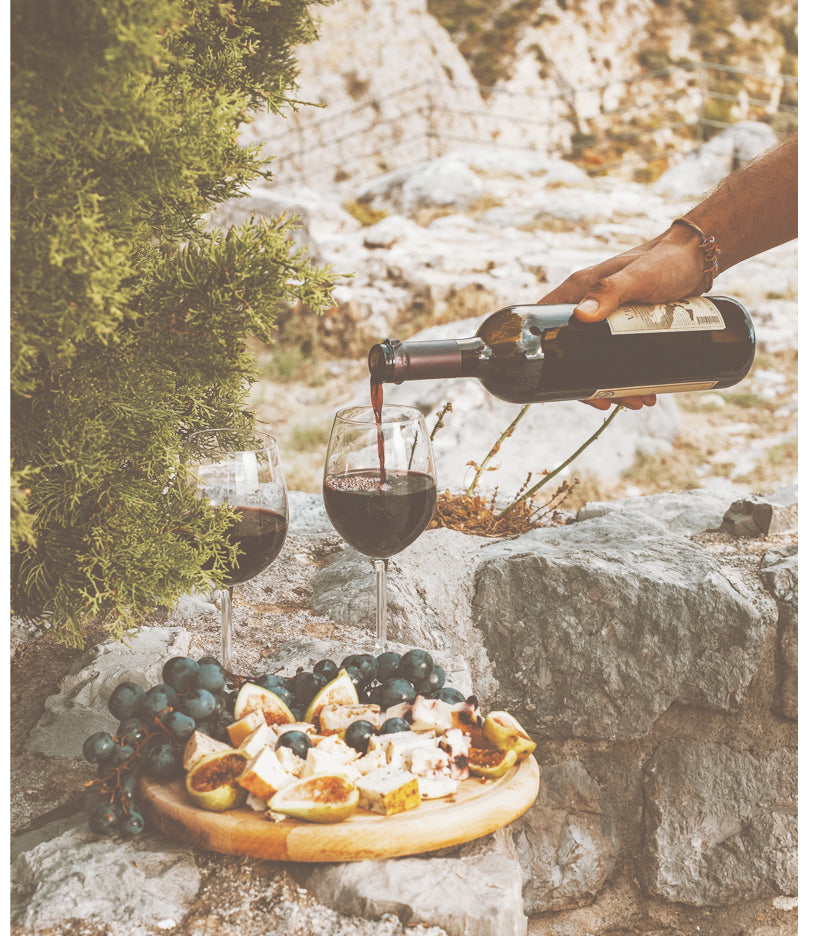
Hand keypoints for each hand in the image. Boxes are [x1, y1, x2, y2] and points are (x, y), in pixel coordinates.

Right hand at [538, 222, 709, 409]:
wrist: (698, 258)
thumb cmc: (667, 261)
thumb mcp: (638, 277)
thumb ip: (610, 291)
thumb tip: (581, 316)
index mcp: (577, 292)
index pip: (546, 326)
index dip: (547, 357)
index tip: (565, 386)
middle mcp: (587, 307)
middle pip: (575, 353)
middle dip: (591, 384)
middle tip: (612, 403)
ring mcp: (608, 319)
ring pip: (599, 360)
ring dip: (615, 386)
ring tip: (640, 402)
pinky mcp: (628, 327)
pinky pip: (621, 358)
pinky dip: (631, 377)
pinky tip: (648, 390)